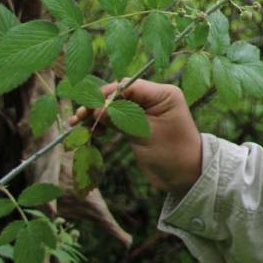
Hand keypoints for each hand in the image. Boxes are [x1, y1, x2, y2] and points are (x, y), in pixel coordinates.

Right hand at [70, 79, 201, 197]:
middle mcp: (155, 98)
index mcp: (163, 94)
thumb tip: (95, 108)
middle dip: (97, 105)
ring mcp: (146, 111)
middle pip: (119, 94)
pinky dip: (103, 123)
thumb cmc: (171, 153)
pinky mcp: (138, 124)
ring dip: (96, 115)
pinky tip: (91, 132)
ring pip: (115, 106)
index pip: (128, 86)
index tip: (88, 109)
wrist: (185, 175)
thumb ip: (121, 119)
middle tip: (77, 118)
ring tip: (77, 125)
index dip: (106, 96)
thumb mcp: (145, 134)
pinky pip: (116, 118)